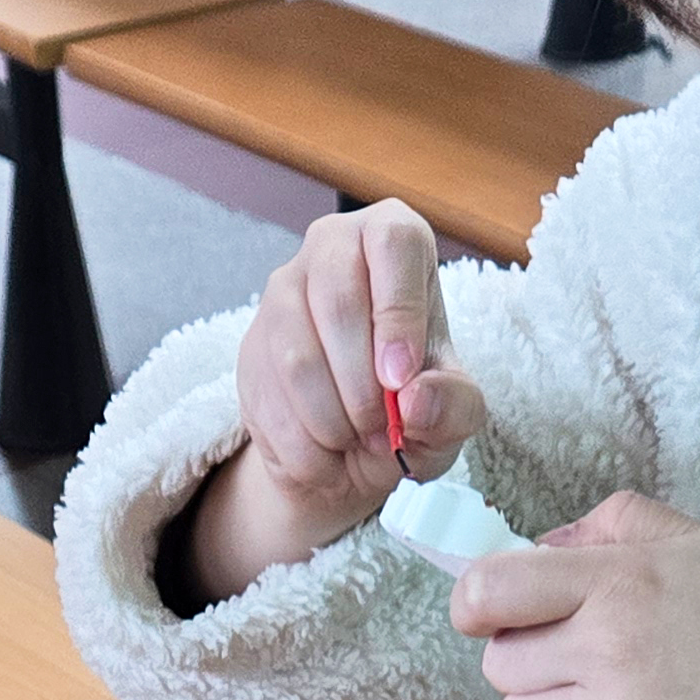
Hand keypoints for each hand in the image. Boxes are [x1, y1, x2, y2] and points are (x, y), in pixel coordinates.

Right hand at [181, 202, 489, 605]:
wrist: (354, 455)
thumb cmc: (418, 416)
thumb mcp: (455, 419)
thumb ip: (455, 404)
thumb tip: (419, 395)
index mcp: (395, 245)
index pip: (393, 244)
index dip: (396, 312)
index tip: (401, 382)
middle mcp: (331, 252)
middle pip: (334, 294)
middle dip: (360, 379)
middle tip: (379, 429)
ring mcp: (278, 296)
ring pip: (290, 347)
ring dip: (329, 415)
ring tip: (354, 444)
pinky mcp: (243, 347)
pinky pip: (261, 397)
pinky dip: (297, 441)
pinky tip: (320, 455)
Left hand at [452, 492, 699, 699]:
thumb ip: (621, 526)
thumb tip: (548, 542)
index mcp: (625, 583)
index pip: (489, 591)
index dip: (476, 602)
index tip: (495, 609)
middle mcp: (612, 652)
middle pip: (500, 664)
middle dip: (524, 657)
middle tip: (577, 653)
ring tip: (607, 698)